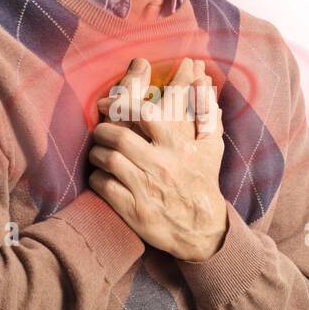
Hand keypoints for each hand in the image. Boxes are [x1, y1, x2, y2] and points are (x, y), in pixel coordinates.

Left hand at [88, 57, 227, 261]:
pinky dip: (97, 177)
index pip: (145, 112)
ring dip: (97, 151)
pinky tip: (101, 174)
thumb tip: (203, 79)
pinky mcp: (133, 210)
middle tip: (100, 128)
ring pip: (108, 159)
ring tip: (99, 150)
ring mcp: (145, 188)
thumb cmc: (202, 181)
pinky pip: (103, 186)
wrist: (201, 230)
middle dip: (103, 128)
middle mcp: (161, 165)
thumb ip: (206, 110)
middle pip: (119, 135)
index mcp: (177, 146)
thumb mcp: (211, 146)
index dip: (120, 101)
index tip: (106, 101)